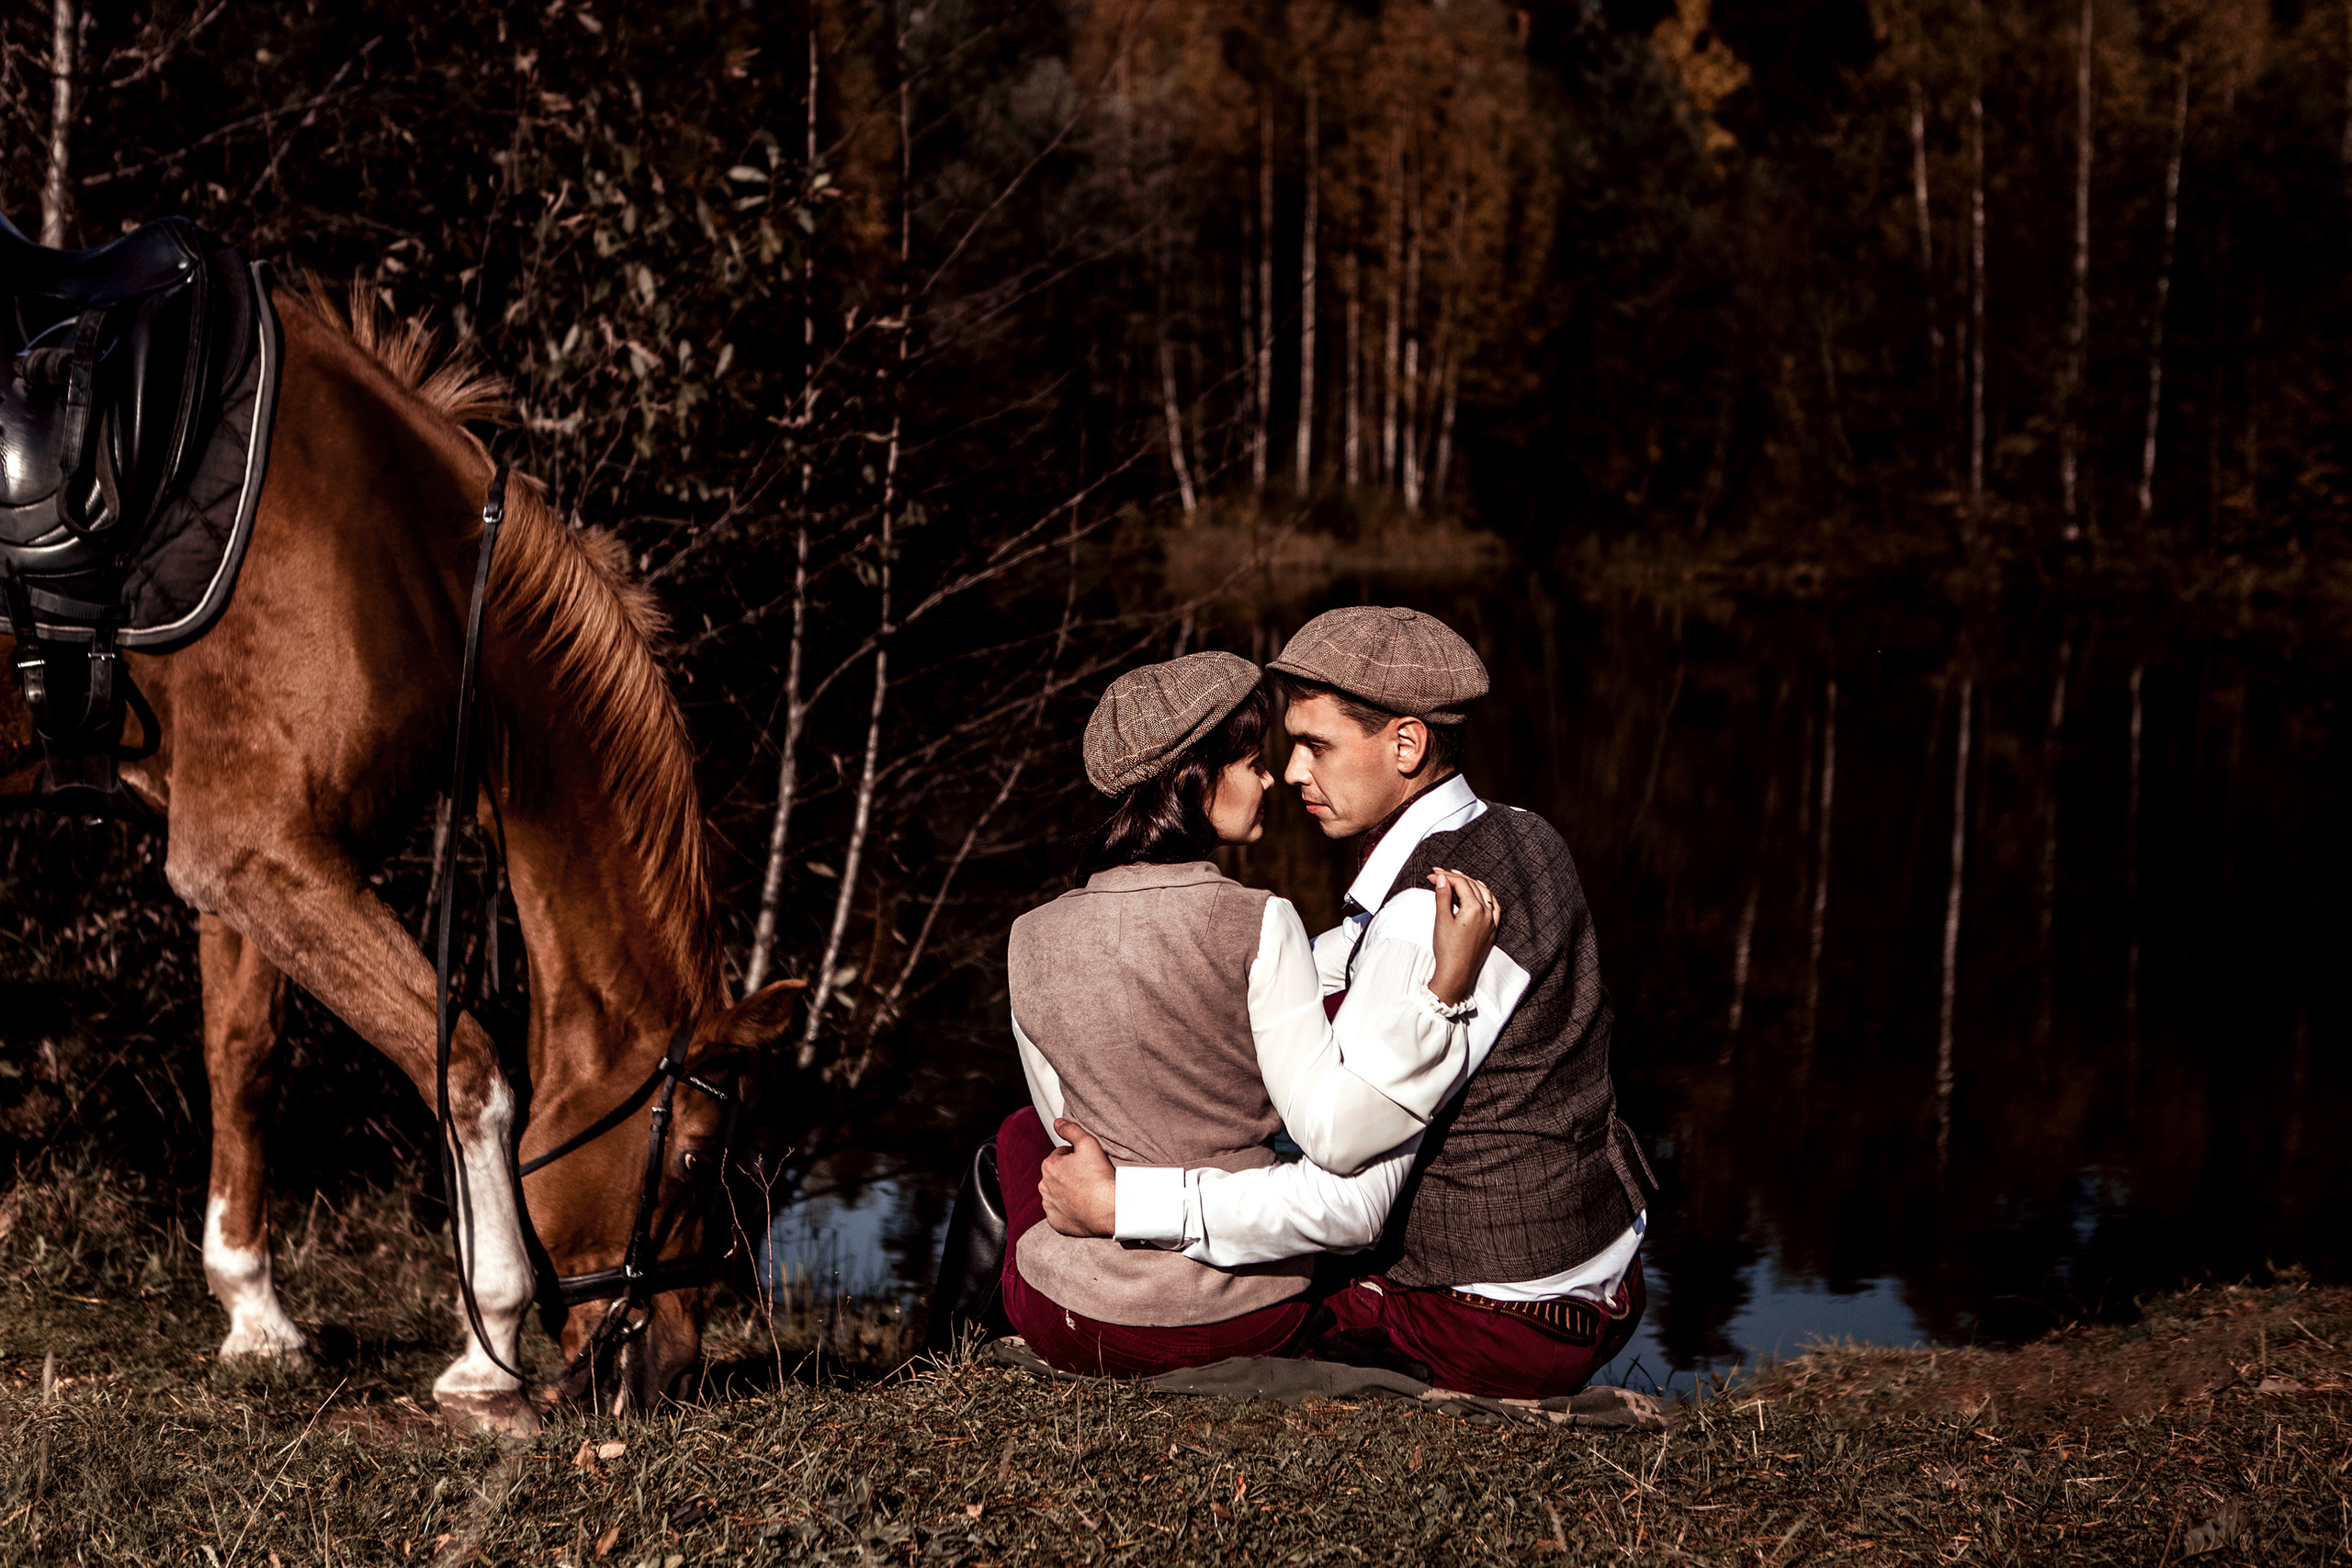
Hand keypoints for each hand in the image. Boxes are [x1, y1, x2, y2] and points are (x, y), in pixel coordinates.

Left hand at [1039, 1118, 1116, 1237]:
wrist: (1110, 1209)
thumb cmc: (1099, 1176)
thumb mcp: (1088, 1143)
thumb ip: (1070, 1129)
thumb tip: (1057, 1123)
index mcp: (1048, 1166)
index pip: (1061, 1155)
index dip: (1077, 1157)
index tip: (1088, 1164)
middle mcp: (1044, 1186)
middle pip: (1058, 1175)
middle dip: (1070, 1174)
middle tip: (1089, 1178)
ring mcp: (1049, 1206)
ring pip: (1057, 1193)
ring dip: (1068, 1192)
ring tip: (1087, 1192)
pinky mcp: (1055, 1222)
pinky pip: (1059, 1212)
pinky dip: (1068, 1210)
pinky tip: (1082, 1207)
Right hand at [1427, 868, 1500, 1004]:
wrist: (1457, 973)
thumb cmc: (1448, 949)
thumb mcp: (1442, 920)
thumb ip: (1443, 897)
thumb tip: (1442, 879)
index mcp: (1475, 908)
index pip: (1460, 883)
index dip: (1444, 877)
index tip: (1431, 877)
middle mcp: (1487, 913)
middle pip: (1472, 885)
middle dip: (1455, 877)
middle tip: (1439, 874)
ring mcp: (1492, 921)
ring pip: (1485, 893)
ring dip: (1471, 883)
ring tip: (1458, 878)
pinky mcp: (1492, 930)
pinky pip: (1494, 906)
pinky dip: (1486, 896)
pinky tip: (1480, 893)